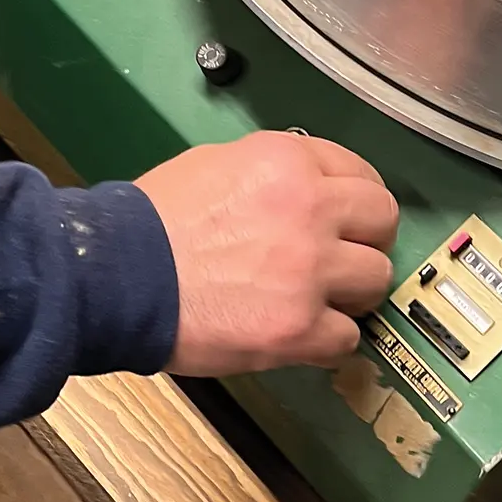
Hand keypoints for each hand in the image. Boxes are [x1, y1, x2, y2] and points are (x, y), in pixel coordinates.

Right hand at [135, 131, 397, 375]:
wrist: (119, 276)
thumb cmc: (156, 221)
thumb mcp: (218, 164)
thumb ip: (275, 173)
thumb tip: (307, 189)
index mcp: (288, 162)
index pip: (360, 173)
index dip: (357, 199)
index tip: (351, 218)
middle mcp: (310, 209)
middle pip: (382, 220)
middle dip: (367, 239)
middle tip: (344, 256)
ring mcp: (309, 271)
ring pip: (376, 279)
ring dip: (351, 291)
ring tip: (319, 298)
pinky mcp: (298, 328)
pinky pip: (347, 338)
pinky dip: (326, 340)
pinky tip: (299, 332)